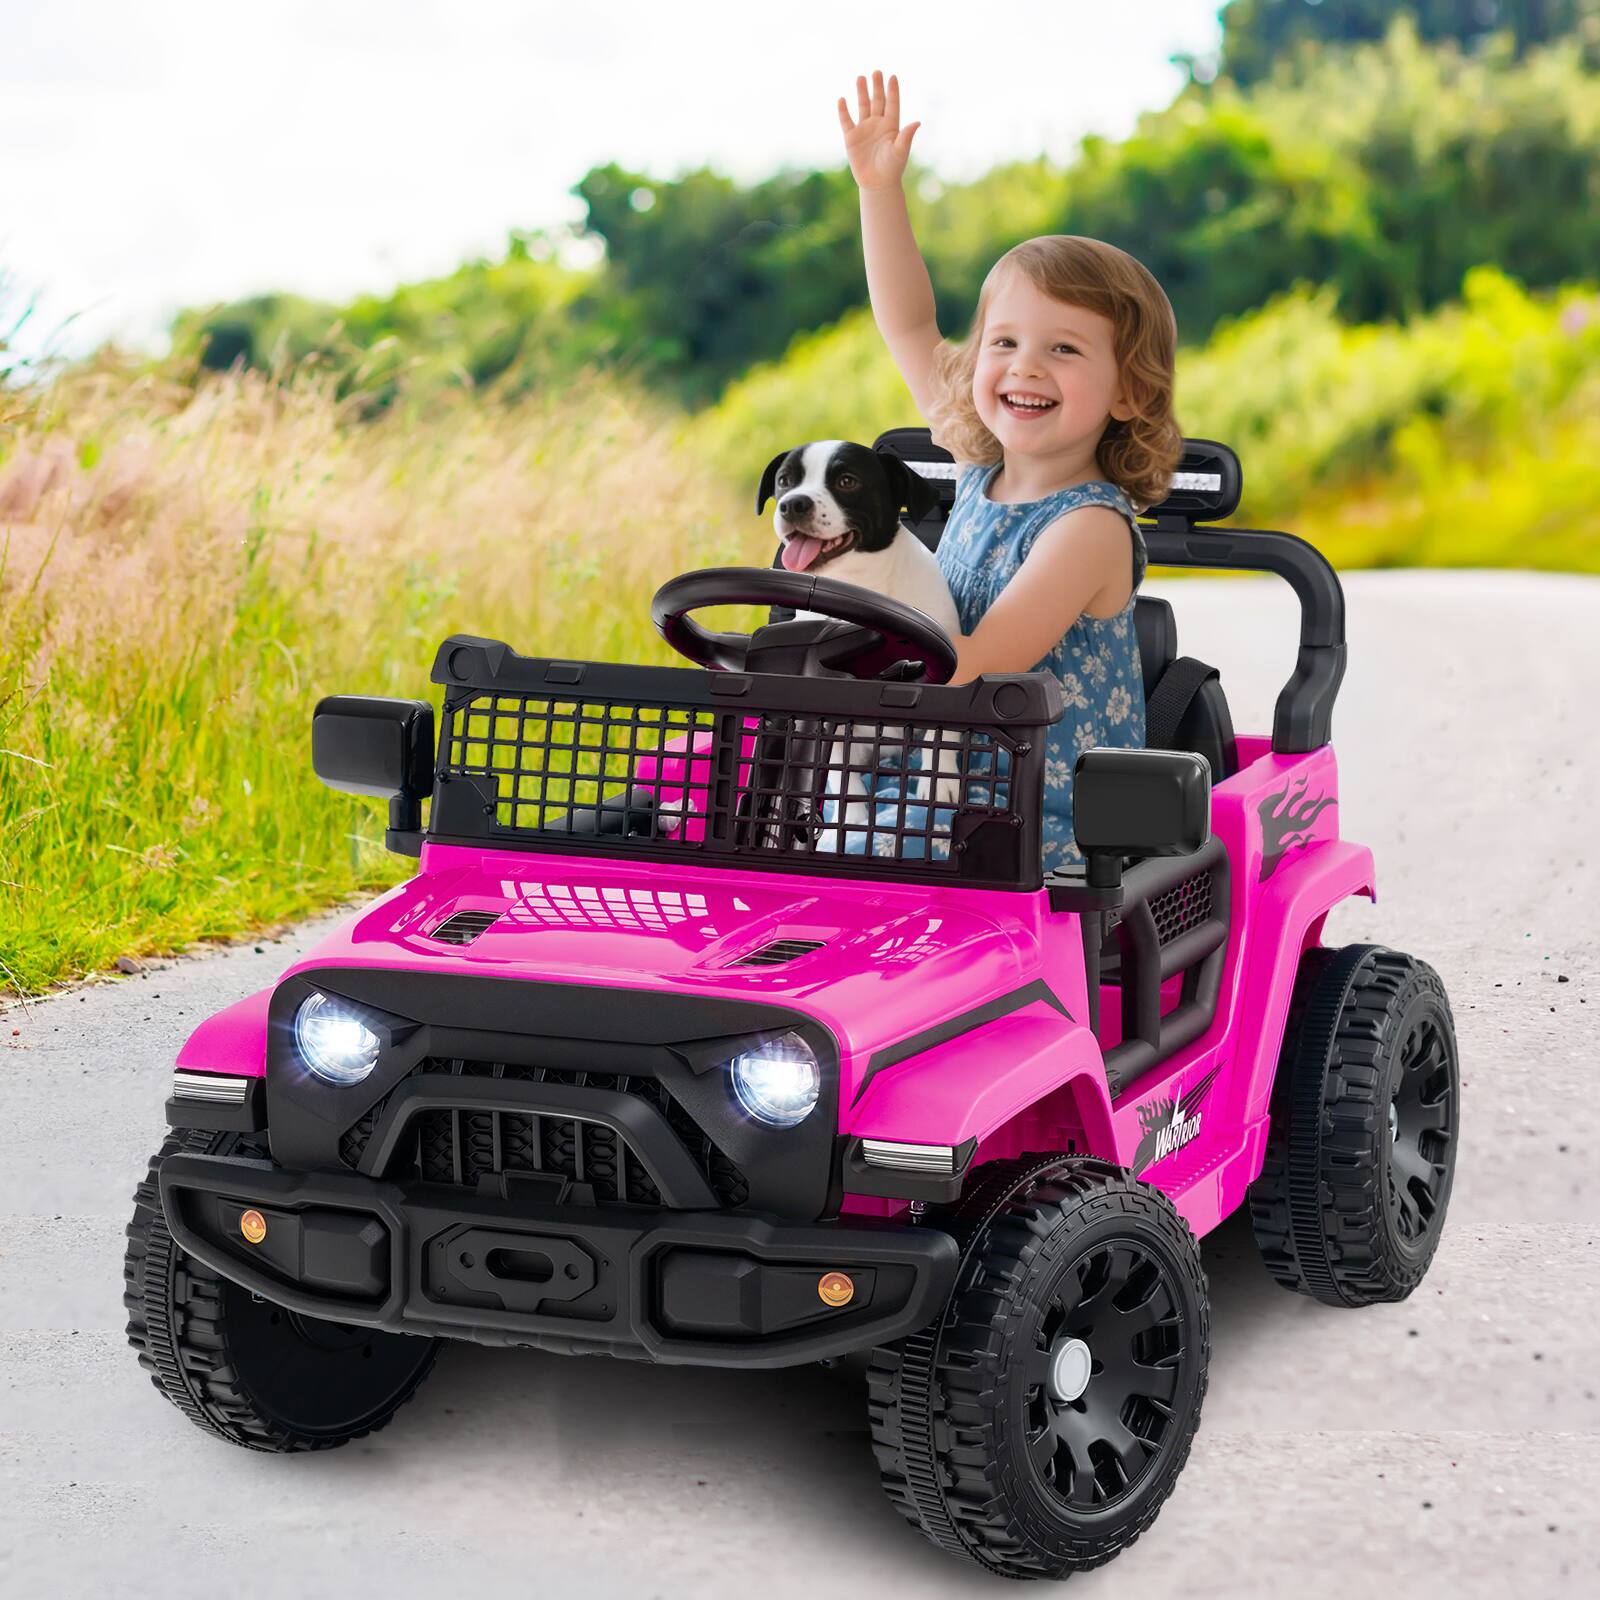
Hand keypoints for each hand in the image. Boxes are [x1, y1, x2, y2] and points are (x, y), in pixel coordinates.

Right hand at [838, 70, 919, 190]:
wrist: (877, 184)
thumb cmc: (892, 169)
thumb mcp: (900, 151)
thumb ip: (906, 136)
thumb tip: (917, 122)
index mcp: (891, 126)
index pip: (892, 104)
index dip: (892, 91)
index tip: (892, 77)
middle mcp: (878, 124)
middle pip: (877, 101)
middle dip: (877, 87)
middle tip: (877, 71)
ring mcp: (864, 129)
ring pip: (863, 106)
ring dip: (862, 92)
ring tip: (861, 78)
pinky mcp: (851, 138)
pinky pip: (846, 121)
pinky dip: (843, 111)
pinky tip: (842, 99)